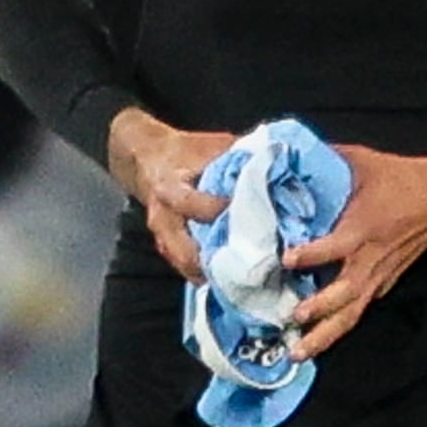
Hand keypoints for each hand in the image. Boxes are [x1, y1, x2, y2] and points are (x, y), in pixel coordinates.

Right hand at [105, 107, 235, 281]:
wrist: (148, 159)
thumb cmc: (184, 152)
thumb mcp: (208, 146)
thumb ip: (238, 158)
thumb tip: (277, 165)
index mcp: (170, 188)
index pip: (192, 204)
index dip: (218, 210)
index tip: (250, 214)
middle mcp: (163, 217)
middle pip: (183, 250)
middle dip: (215, 262)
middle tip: (249, 267)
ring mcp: (162, 235)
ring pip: (184, 264)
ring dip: (213, 274)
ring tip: (244, 281)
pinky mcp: (167, 246)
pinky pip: (185, 266)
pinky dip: (207, 274)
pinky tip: (231, 279)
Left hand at [280, 142, 426, 359]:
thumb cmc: (401, 177)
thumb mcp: (362, 161)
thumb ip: (325, 161)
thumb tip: (283, 152)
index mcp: (365, 227)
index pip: (336, 246)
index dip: (312, 254)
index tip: (286, 259)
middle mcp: (371, 257)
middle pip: (346, 293)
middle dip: (319, 310)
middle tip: (292, 321)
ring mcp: (380, 274)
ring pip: (352, 311)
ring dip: (325, 334)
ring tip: (297, 352)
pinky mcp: (385, 282)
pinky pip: (360, 308)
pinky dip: (339, 326)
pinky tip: (316, 341)